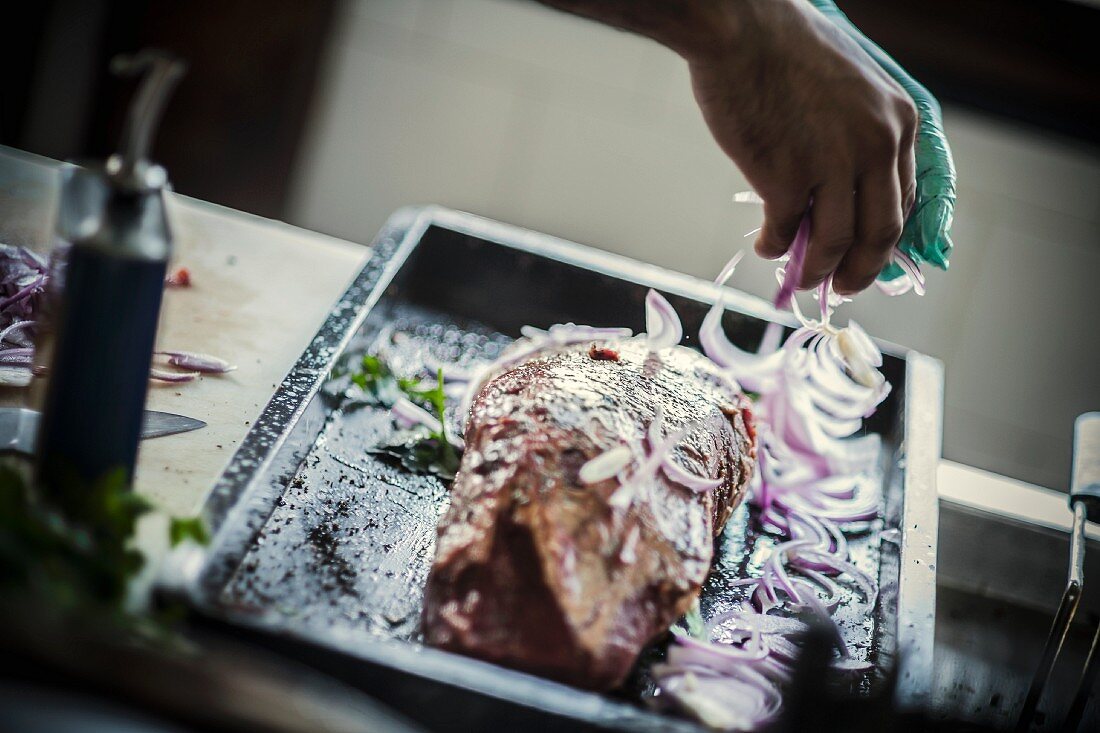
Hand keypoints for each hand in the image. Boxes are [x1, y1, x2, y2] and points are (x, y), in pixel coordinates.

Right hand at [684, 0, 917, 293]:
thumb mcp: (849, 85)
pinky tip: (765, 246)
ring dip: (819, 272)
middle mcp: (876, 146)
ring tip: (802, 280)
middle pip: (881, 233)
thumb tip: (842, 189)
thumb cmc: (785, 49)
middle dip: (863, 271)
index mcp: (899, 122)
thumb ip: (857, 132)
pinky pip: (787, 232)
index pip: (904, 200)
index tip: (867, 256)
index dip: (884, 239)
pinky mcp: (786, 179)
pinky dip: (776, 248)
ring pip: (837, 244)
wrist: (740, 29)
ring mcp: (833, 165)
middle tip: (845, 287)